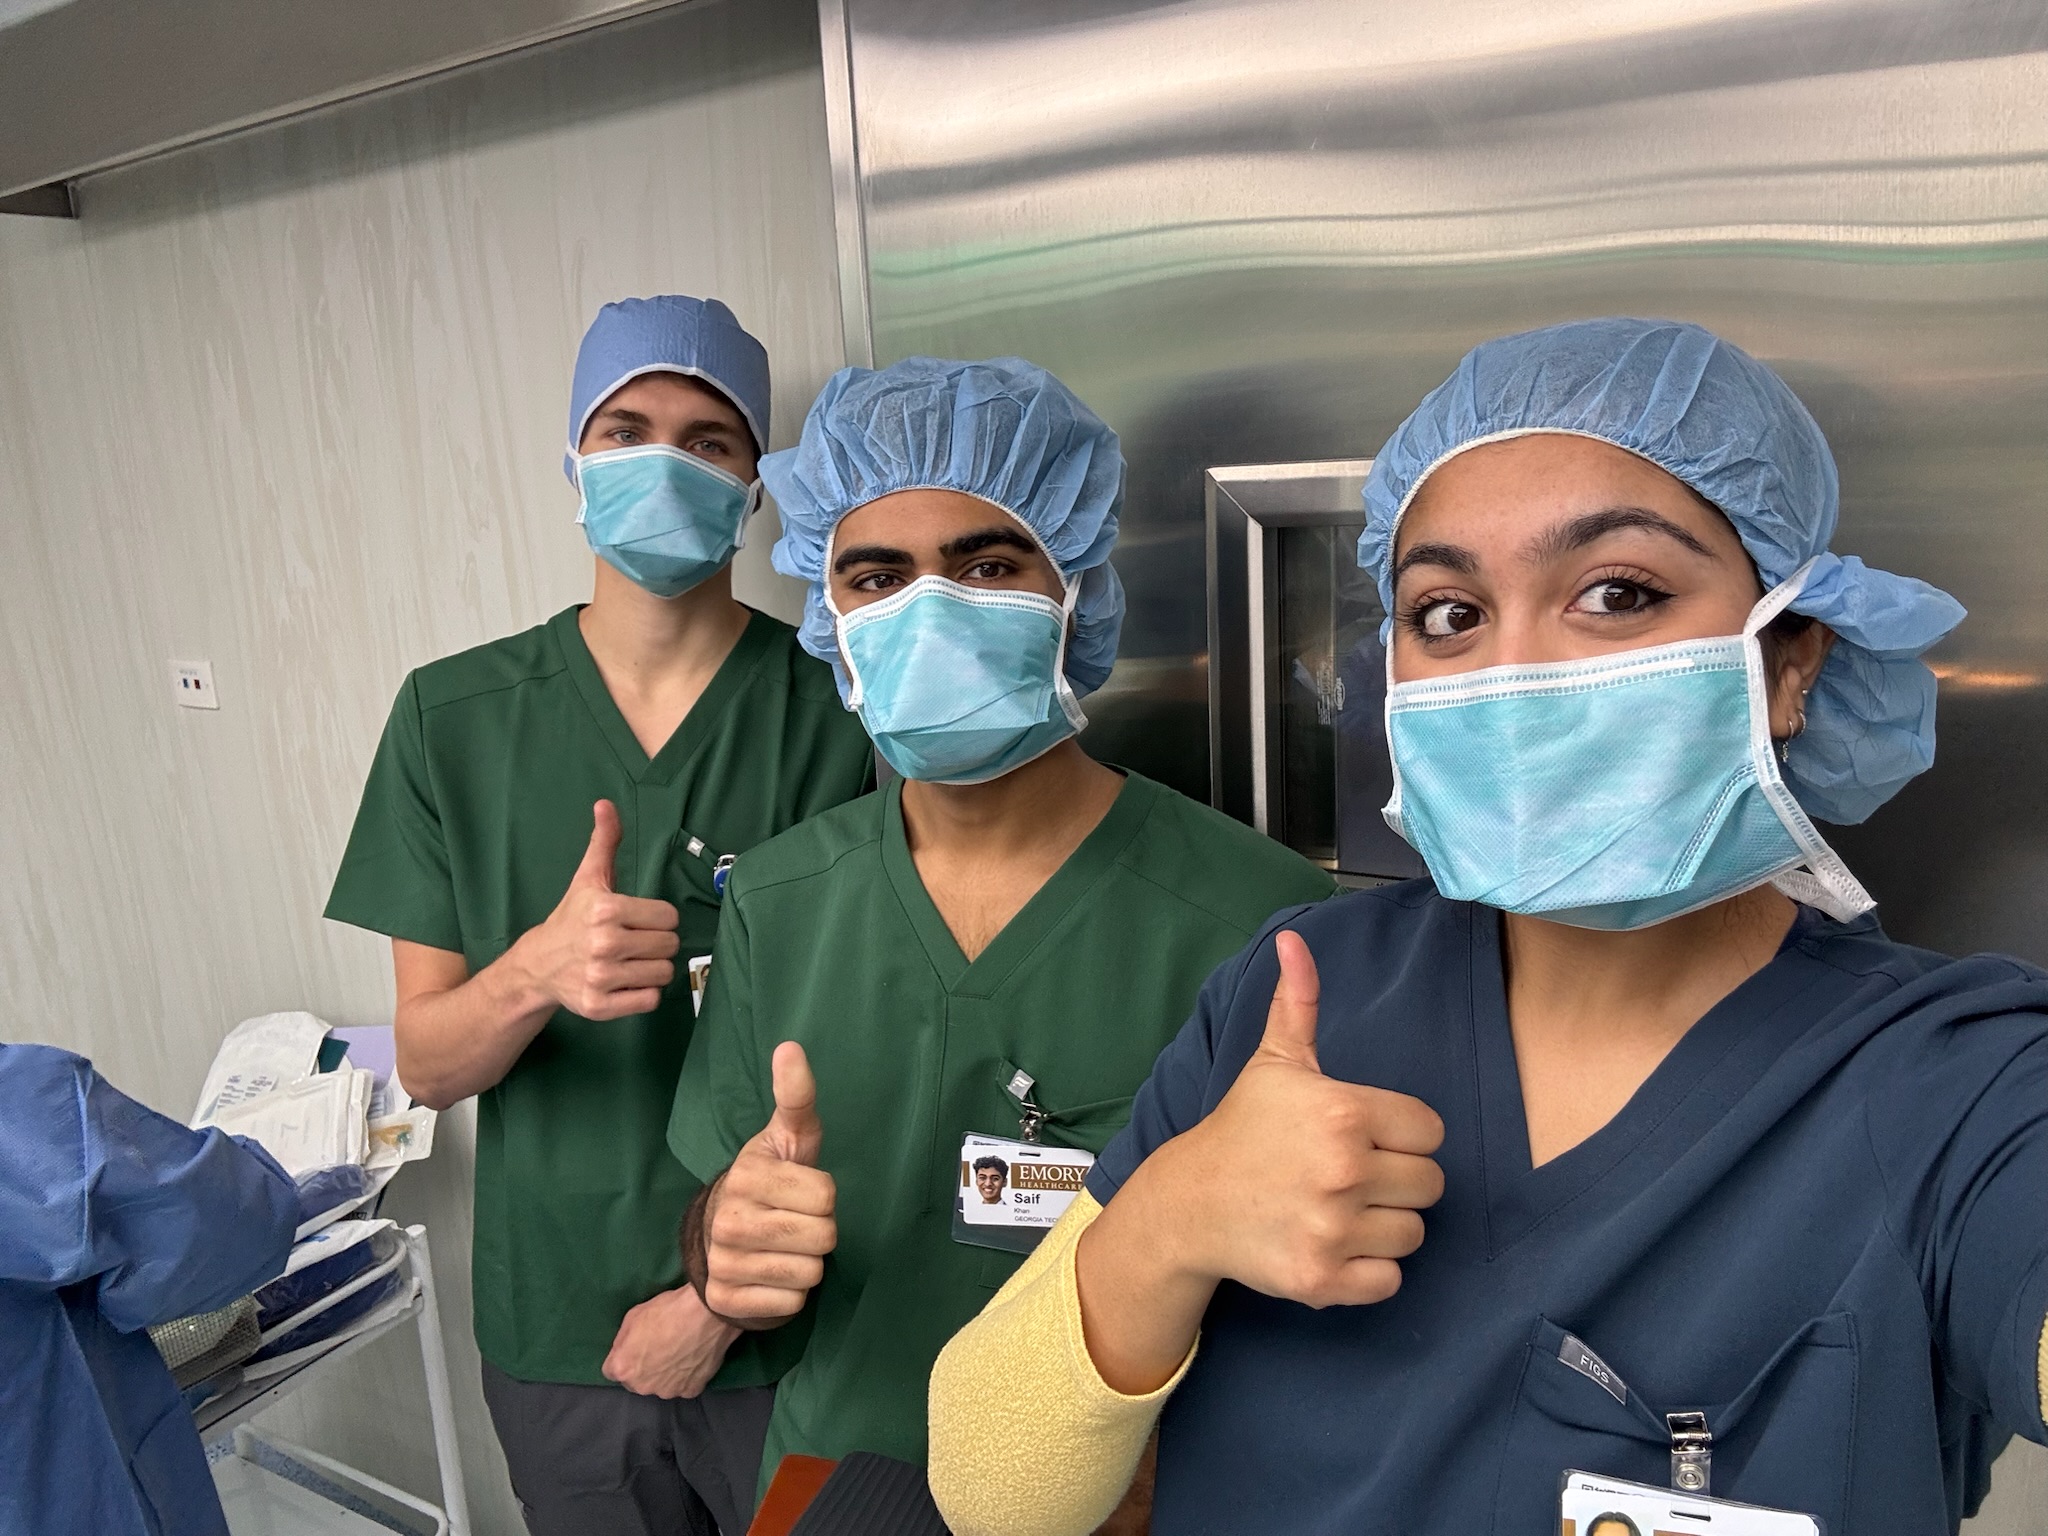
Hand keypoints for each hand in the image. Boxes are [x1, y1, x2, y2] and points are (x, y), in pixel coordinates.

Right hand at [510, 800, 680, 1019]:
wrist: (538, 965)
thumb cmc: (571, 918)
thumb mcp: (588, 878)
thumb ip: (604, 842)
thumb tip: (605, 804)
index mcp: (606, 909)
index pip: (668, 917)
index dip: (658, 918)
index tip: (638, 920)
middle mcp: (603, 943)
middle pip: (668, 945)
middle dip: (656, 944)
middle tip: (634, 943)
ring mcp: (600, 977)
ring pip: (662, 974)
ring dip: (652, 969)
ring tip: (630, 962)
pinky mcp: (599, 1006)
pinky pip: (648, 1001)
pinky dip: (642, 994)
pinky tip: (625, 983)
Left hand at [601, 1284, 739, 1398]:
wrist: (707, 1313)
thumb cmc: (667, 1310)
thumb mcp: (633, 1316)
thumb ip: (623, 1341)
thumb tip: (625, 1351)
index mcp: (624, 1369)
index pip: (612, 1371)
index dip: (623, 1357)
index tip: (635, 1347)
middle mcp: (643, 1386)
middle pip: (637, 1382)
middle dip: (643, 1369)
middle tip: (659, 1349)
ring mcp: (668, 1391)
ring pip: (661, 1385)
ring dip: (665, 1375)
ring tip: (679, 1352)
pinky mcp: (691, 1391)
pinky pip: (683, 1385)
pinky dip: (686, 1376)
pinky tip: (693, 1358)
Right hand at [703, 1042, 836, 1323]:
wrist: (721, 1245)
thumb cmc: (770, 1184)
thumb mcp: (787, 1140)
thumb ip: (795, 1098)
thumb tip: (789, 1045)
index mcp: (747, 1174)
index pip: (826, 1194)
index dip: (825, 1196)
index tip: (802, 1192)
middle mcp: (729, 1218)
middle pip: (823, 1235)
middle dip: (821, 1232)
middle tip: (796, 1223)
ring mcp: (724, 1262)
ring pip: (810, 1271)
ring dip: (807, 1264)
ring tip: (784, 1249)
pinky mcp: (726, 1300)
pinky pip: (791, 1303)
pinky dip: (790, 1295)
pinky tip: (771, 1277)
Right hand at [1165, 930, 1444, 1307]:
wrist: (1191, 1203)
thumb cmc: (1244, 1128)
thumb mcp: (1274, 1062)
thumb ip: (1298, 1002)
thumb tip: (1294, 941)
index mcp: (1345, 1113)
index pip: (1430, 1132)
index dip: (1402, 1135)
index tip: (1364, 1137)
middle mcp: (1344, 1171)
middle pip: (1430, 1185)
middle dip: (1397, 1181)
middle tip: (1351, 1176)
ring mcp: (1333, 1229)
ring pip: (1413, 1234)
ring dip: (1385, 1225)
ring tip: (1342, 1209)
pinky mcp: (1323, 1280)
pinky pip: (1390, 1280)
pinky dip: (1369, 1270)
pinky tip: (1334, 1243)